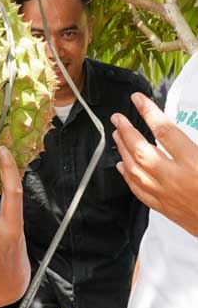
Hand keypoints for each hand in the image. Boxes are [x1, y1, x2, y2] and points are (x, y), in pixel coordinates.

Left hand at [111, 92, 197, 234]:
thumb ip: (195, 142)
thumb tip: (185, 126)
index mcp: (194, 163)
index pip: (165, 131)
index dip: (149, 112)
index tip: (138, 99)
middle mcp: (175, 178)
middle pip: (141, 150)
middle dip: (126, 131)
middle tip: (117, 118)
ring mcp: (166, 194)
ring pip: (134, 169)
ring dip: (122, 150)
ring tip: (116, 135)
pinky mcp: (163, 208)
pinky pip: (137, 189)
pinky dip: (126, 175)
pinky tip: (121, 165)